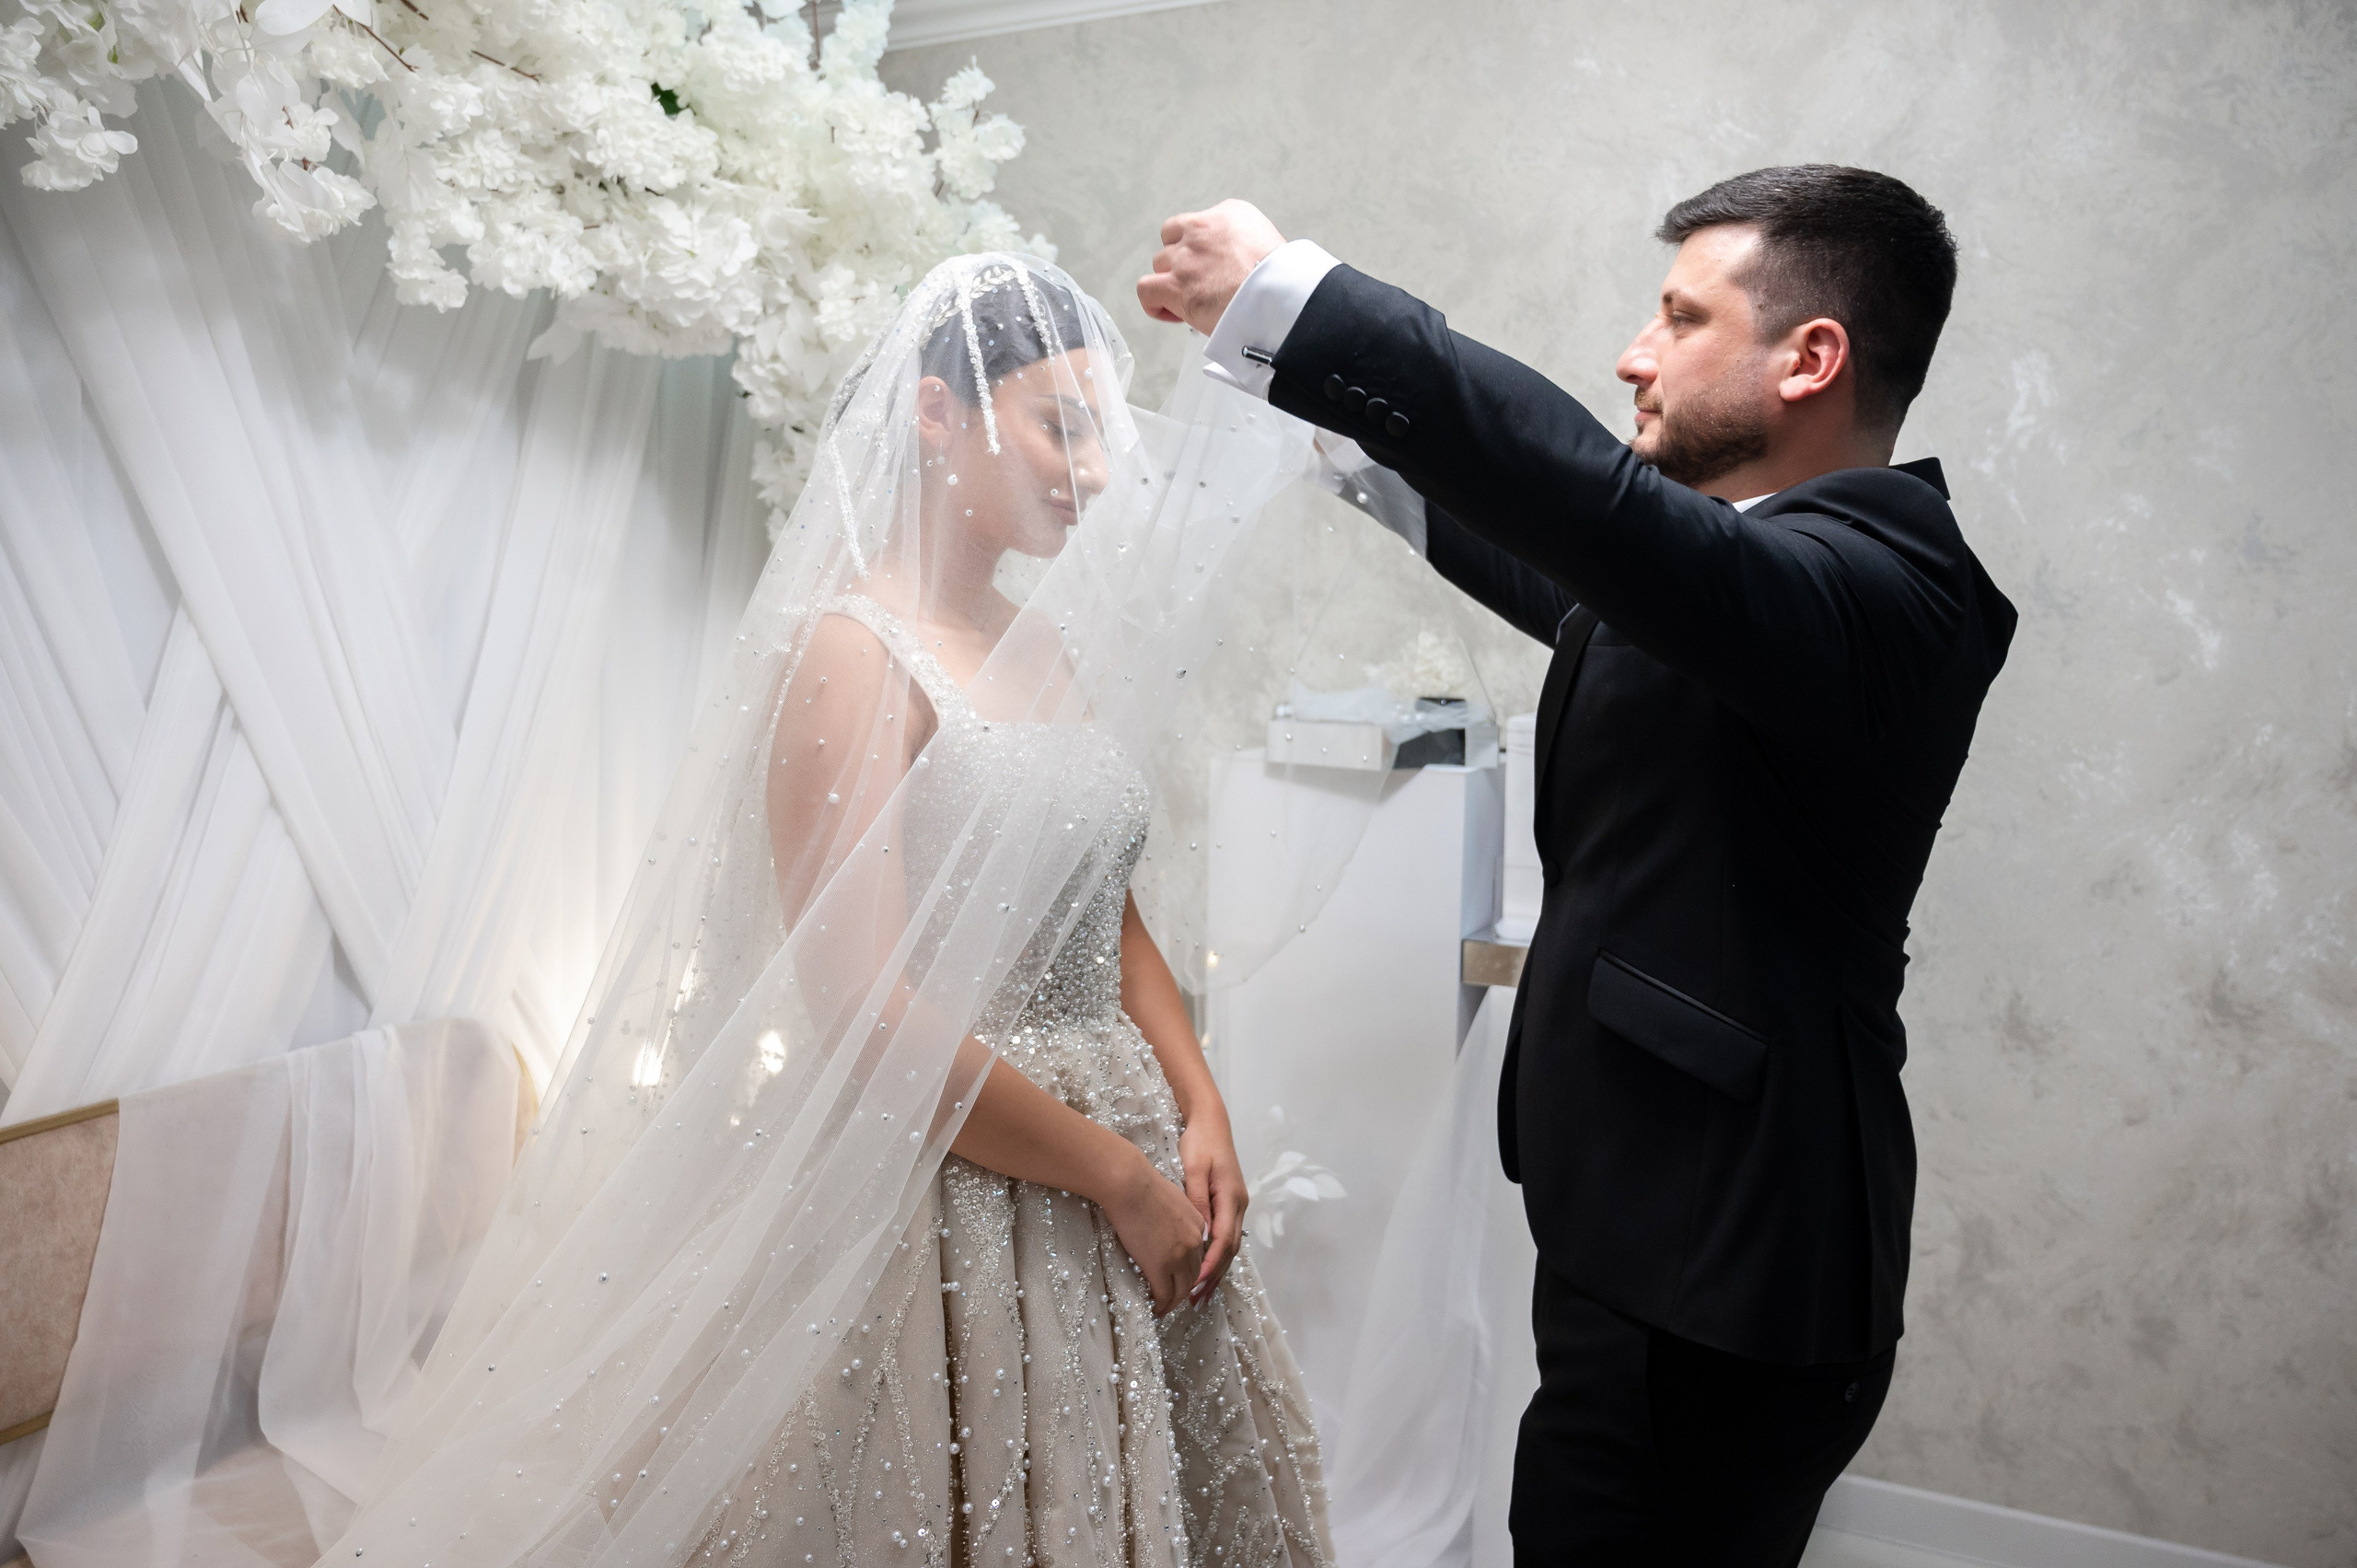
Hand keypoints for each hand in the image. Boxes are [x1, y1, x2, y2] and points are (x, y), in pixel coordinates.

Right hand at [1102, 1149, 1207, 1315]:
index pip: (1200, 1255)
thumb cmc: (1142, 1185)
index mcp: (1199, 1225)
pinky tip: (1154, 1309)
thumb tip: (1165, 1228)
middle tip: (1173, 1298)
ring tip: (1163, 1308)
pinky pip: (1164, 1293)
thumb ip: (1176, 1217)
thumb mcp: (1171, 1199)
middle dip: (1185, 1290)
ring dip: (1173, 1302)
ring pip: (1182, 1289)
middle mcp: (1195, 1242)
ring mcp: (1179, 1256)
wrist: (1130, 1185)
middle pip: (1195, 1275)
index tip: (1181, 1278)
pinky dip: (1161, 1305)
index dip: (1191, 1270)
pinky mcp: (1160, 1266)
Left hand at [1137, 199, 1286, 334]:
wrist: (1278, 294)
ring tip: (1190, 300)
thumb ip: (1240, 237)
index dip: (1193, 246)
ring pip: (1160, 265)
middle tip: (1200, 284)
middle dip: (1182, 264)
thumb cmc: (1281, 275)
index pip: (1193, 223)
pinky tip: (1170, 311)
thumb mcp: (1266, 235)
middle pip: (1173, 243)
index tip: (1204, 263)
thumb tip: (1230, 256)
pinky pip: (1147, 290)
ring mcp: (1186, 258)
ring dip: (1171, 282)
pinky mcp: (1176, 287)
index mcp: (1226, 214)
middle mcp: (1201, 230)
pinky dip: (1153, 302)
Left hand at [1178, 1106, 1246, 1305]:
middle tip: (1196, 1300)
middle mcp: (1238, 1205)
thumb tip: (1200, 1234)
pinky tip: (1206, 1269)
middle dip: (1214, 1277)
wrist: (1211, 1122)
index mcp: (1231, 1198)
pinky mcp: (1230, 1204)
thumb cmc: (1200, 1143)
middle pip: (1230, 1250)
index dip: (1210, 1265)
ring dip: (1217, 1271)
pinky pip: (1226, 1237)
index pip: (1223, 1241)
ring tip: (1200, 1294)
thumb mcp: (1194, 1169)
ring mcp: (1236, 1205)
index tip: (1195, 1284)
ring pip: (1230, 1246)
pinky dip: (1217, 1257)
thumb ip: (1197, 1202)